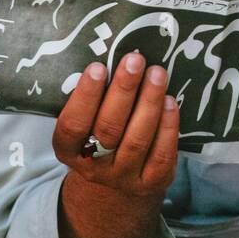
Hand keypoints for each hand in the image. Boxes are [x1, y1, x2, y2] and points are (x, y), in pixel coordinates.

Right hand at [51, 50, 179, 199]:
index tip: (98, 67)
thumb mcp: (87, 123)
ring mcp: (124, 177)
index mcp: (69, 150)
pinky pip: (162, 154)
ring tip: (157, 74)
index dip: (85, 97)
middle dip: (123, 91)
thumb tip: (112, 55)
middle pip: (108, 129)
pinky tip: (170, 101)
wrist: (118, 183)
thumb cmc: (100, 136)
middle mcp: (94, 168)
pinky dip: (168, 125)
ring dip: (149, 102)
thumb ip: (94, 98)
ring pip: (137, 140)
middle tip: (135, 60)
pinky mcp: (152, 182)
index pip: (72, 125)